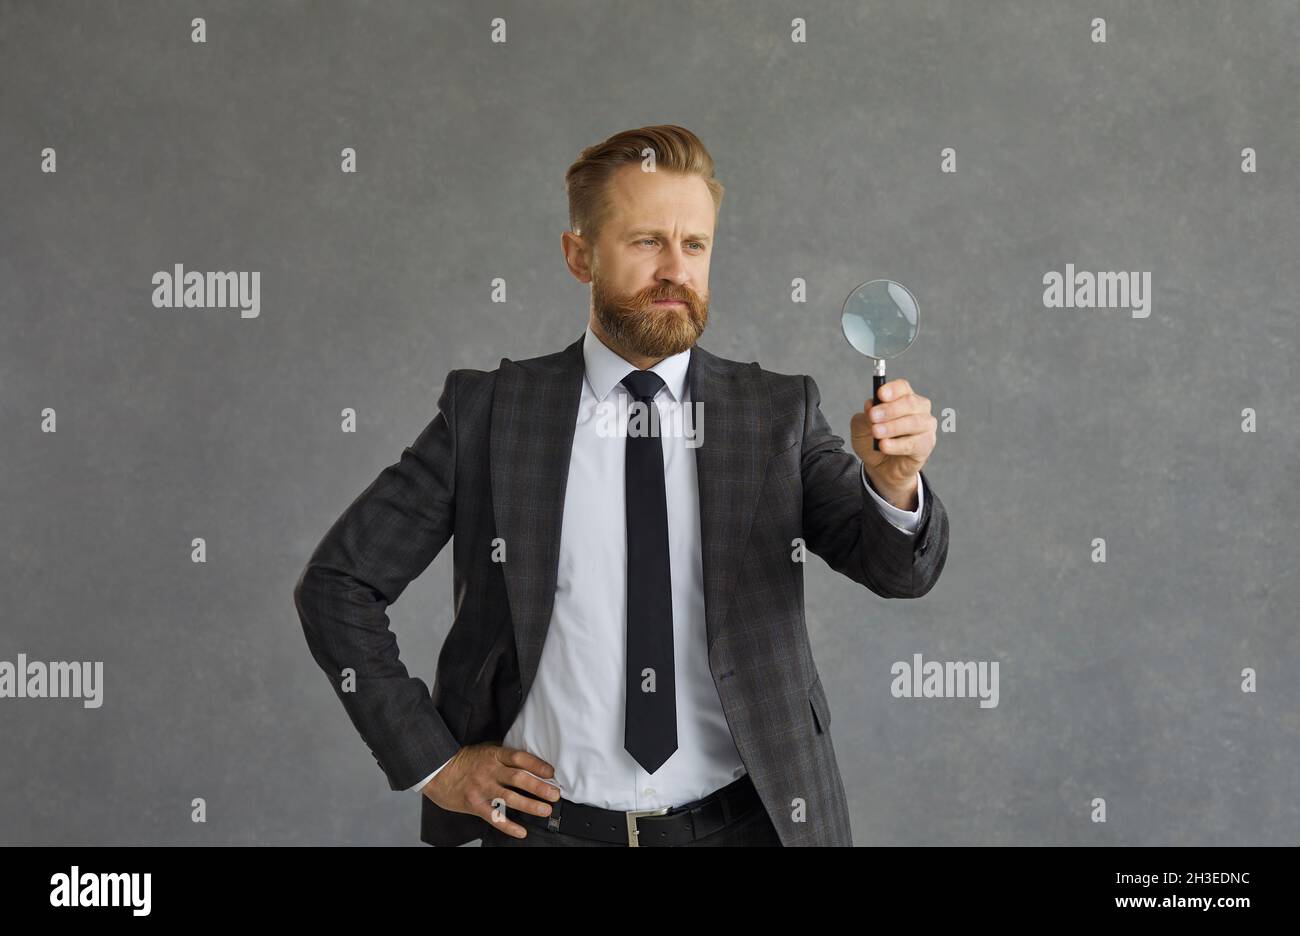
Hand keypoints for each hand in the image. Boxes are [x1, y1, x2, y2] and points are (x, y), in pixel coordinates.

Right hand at [421, 741, 560, 838]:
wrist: (437, 771)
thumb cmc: (465, 760)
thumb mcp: (485, 750)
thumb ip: (504, 755)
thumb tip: (530, 761)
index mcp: (493, 755)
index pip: (519, 758)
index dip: (537, 765)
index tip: (551, 772)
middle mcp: (489, 771)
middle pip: (518, 778)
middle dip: (539, 787)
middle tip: (555, 794)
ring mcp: (481, 789)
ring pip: (509, 798)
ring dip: (530, 805)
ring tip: (545, 811)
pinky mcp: (474, 805)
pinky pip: (494, 817)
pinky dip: (509, 826)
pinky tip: (522, 832)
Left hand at [850, 378, 935, 509]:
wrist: (880, 467)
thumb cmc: (872, 441)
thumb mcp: (861, 427)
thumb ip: (864, 416)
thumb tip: (870, 405)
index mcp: (903, 398)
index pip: (902, 387)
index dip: (892, 389)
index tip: (880, 395)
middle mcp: (918, 409)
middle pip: (910, 402)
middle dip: (890, 409)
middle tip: (873, 416)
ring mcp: (925, 427)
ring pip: (914, 422)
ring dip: (893, 427)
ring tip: (876, 432)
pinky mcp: (926, 445)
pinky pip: (914, 443)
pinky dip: (897, 445)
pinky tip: (884, 445)